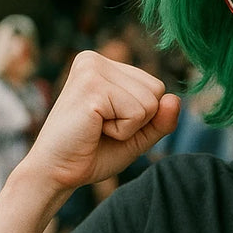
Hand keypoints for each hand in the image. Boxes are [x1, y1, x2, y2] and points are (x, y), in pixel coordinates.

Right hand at [17, 51, 180, 196]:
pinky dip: (121, 131)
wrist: (57, 173)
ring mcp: (92, 69)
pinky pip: (137, 113)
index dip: (141, 117)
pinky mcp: (92, 87)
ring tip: (97, 128)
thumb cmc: (92, 153)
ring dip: (129, 127)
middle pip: (156, 90)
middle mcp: (95, 59)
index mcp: (104, 65)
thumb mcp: (136, 136)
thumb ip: (160, 120)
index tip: (108, 123)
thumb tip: (175, 99)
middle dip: (138, 120)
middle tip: (102, 128)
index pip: (155, 87)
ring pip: (150, 102)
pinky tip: (94, 130)